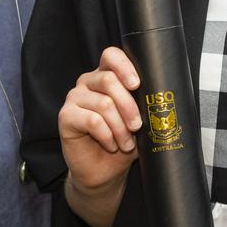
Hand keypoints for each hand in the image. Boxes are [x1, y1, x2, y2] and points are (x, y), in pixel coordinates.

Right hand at [59, 46, 141, 193]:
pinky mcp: (65, 116)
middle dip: (129, 106)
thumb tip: (161, 96)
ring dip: (120, 127)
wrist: (103, 171)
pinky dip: (107, 135)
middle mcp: (88, 82)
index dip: (125, 66)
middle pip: (110, 80)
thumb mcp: (138, 119)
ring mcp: (74, 97)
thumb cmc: (123, 141)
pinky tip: (111, 145)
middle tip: (137, 126)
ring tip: (126, 142)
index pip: (111, 55)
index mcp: (105, 75)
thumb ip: (144, 103)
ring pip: (103, 103)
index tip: (137, 84)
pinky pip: (91, 120)